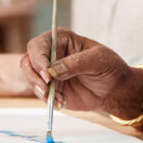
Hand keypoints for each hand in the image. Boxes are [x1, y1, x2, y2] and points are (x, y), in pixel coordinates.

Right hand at [20, 29, 142, 114]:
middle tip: (46, 89)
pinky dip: (48, 100)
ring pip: (30, 78)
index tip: (47, 75)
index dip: (39, 59)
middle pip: (28, 61)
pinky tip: (62, 102)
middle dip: (33, 76)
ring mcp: (48, 71)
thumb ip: (77, 63)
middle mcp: (50, 54)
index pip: (38, 45)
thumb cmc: (109, 66)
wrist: (114, 88)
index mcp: (60, 39)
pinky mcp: (50, 87)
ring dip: (40, 90)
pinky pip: (40, 94)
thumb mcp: (98, 60)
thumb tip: (53, 71)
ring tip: (57, 99)